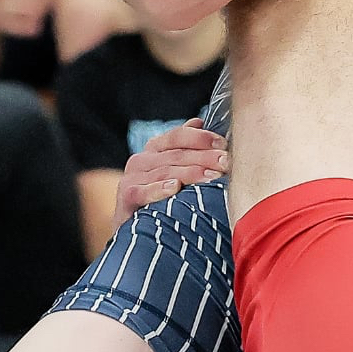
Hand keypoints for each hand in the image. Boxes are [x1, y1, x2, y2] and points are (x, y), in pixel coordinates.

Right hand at [115, 119, 230, 218]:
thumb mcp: (171, 170)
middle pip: (177, 154)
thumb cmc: (159, 197)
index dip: (201, 138)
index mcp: (154, 148)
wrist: (133, 230)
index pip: (178, 136)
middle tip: (226, 162)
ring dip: (191, 173)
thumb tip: (199, 121)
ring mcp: (132, 177)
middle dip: (204, 157)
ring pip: (166, 172)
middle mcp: (142, 159)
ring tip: (213, 176)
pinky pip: (143, 191)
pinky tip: (175, 187)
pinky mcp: (126, 197)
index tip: (223, 144)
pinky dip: (159, 189)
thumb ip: (184, 147)